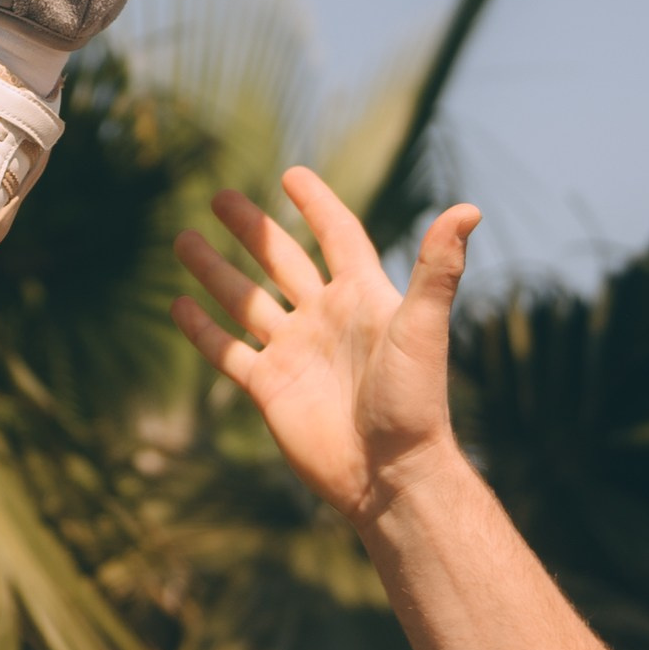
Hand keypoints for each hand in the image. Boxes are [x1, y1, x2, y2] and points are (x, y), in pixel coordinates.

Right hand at [172, 167, 477, 520]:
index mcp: (362, 297)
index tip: (291, 174)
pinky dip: (202, 329)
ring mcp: (294, 353)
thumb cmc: (415, 400)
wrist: (390, 474)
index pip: (337, 236)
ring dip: (215, 272)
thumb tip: (470, 208)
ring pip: (245, 301)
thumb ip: (437, 268)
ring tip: (183, 239)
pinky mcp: (270, 388)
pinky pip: (228, 352)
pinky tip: (178, 304)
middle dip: (251, 230)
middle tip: (219, 196)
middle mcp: (325, 319)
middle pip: (281, 261)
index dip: (316, 205)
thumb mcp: (423, 327)